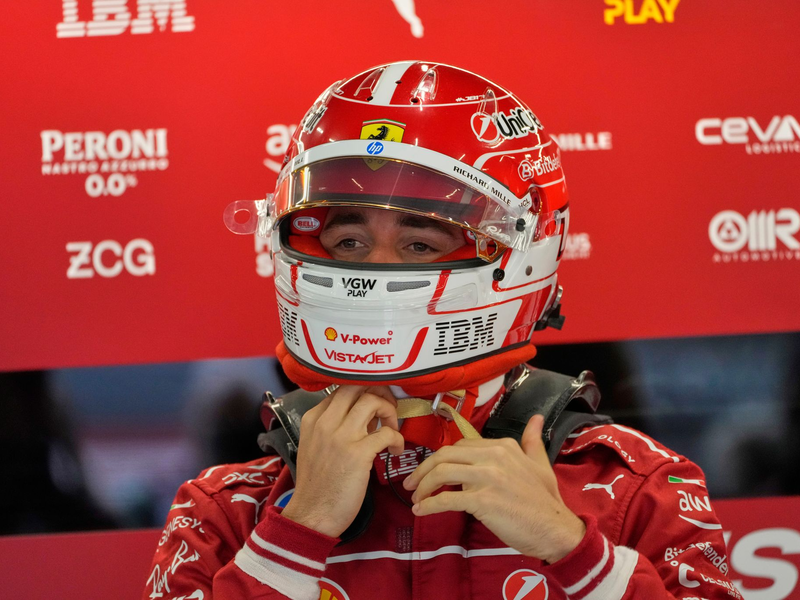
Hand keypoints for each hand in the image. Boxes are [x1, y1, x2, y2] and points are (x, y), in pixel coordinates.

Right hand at [281, 385, 403, 537]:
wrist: (312, 515)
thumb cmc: (318, 484)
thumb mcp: (315, 446)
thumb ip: (334, 426)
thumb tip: (366, 416)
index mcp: (313, 418)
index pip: (342, 387)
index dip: (364, 391)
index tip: (375, 404)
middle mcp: (326, 422)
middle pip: (357, 386)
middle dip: (379, 392)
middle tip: (388, 408)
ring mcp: (342, 436)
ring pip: (372, 402)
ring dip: (389, 412)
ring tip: (392, 428)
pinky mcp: (358, 454)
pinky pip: (387, 432)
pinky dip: (397, 438)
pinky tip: (395, 450)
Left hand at [403, 414, 584, 562]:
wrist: (557, 529)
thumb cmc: (546, 501)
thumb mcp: (540, 464)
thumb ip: (532, 440)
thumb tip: (535, 418)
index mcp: (503, 446)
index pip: (459, 446)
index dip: (439, 459)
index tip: (429, 471)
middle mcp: (494, 456)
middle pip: (445, 456)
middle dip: (423, 470)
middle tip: (412, 484)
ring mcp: (488, 477)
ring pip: (442, 473)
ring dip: (423, 486)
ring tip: (416, 499)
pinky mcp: (483, 500)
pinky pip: (446, 499)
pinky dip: (429, 505)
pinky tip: (421, 511)